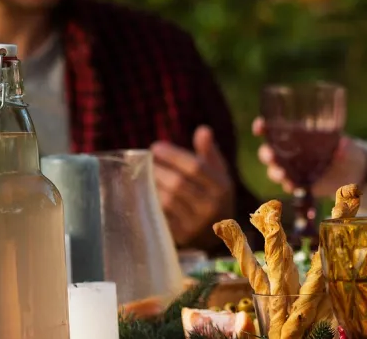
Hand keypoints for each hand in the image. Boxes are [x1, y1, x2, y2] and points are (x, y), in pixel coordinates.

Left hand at [152, 126, 234, 244]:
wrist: (218, 235)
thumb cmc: (214, 196)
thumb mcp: (218, 174)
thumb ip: (209, 152)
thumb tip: (202, 129)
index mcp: (222, 187)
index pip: (195, 167)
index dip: (173, 155)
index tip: (155, 146)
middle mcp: (211, 206)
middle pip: (179, 184)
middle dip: (159, 169)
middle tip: (146, 161)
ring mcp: (196, 224)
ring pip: (168, 200)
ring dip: (152, 185)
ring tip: (143, 174)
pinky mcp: (182, 237)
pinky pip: (162, 216)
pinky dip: (152, 202)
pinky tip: (146, 192)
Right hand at [253, 118, 366, 195]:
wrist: (353, 172)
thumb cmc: (346, 150)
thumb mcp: (347, 146)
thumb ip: (344, 146)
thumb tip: (343, 145)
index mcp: (298, 135)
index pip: (274, 129)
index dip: (263, 127)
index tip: (260, 126)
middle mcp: (291, 151)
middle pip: (269, 151)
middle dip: (266, 154)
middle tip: (270, 155)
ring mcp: (294, 169)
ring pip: (275, 170)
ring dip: (275, 172)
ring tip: (282, 174)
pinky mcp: (300, 184)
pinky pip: (289, 186)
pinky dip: (289, 186)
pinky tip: (292, 186)